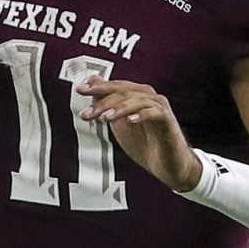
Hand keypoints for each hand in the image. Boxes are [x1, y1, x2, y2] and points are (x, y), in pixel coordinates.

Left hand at [83, 77, 200, 191]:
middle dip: (104, 100)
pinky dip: (142, 115)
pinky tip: (130, 120)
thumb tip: (91, 82)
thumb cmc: (145, 144)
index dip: (98, 87)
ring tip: (105, 118)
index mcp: (137, 96)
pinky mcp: (169, 121)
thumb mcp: (119, 123)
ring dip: (119, 108)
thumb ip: (107, 103)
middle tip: (88, 112)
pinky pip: (156, 113)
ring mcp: (160, 108)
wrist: (168, 166)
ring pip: (138, 101)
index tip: (80, 90)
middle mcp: (150, 97)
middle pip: (125, 92)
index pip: (116, 86)